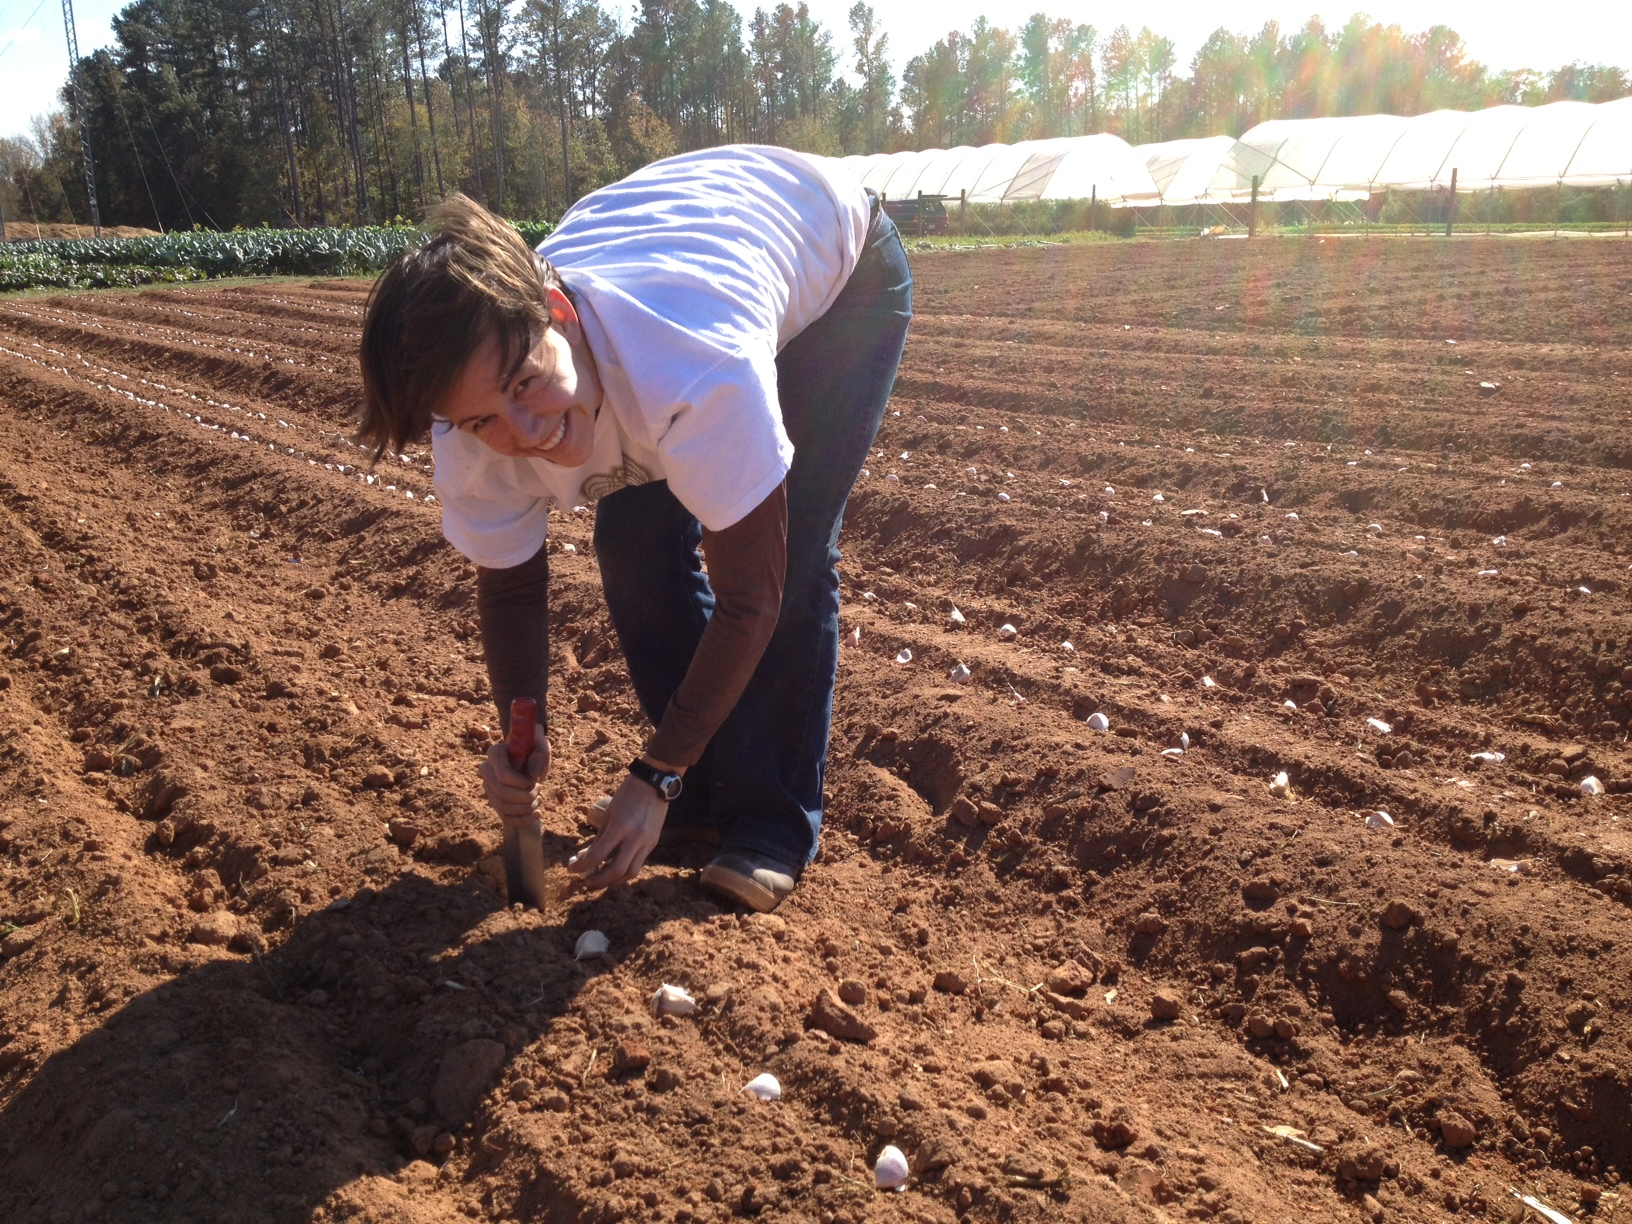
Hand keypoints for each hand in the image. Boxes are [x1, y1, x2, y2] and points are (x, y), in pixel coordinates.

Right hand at [479, 724, 549, 828]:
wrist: (529, 759)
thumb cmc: (534, 750)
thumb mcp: (541, 747)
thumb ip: (540, 754)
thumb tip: (533, 774)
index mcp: (495, 753)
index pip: (503, 775)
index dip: (522, 782)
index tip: (535, 779)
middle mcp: (486, 770)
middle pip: (502, 793)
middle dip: (525, 796)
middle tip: (538, 789)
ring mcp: (489, 787)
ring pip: (503, 807)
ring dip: (526, 808)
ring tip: (538, 799)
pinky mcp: (495, 801)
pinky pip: (505, 817)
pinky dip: (523, 819)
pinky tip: (536, 814)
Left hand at [566, 773, 666, 888]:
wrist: (653, 784)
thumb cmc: (626, 795)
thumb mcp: (608, 815)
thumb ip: (599, 839)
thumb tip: (586, 857)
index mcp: (619, 827)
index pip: (598, 855)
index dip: (582, 866)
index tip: (571, 870)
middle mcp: (635, 838)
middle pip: (617, 870)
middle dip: (600, 881)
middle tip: (588, 881)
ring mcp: (647, 842)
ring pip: (631, 872)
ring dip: (615, 880)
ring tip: (603, 879)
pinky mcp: (653, 843)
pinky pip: (638, 863)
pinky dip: (625, 870)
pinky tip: (615, 868)